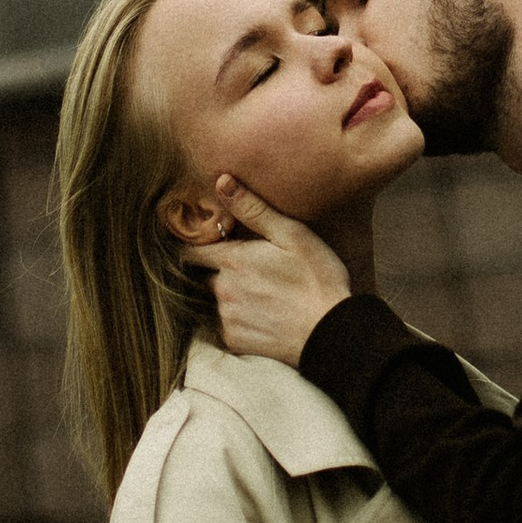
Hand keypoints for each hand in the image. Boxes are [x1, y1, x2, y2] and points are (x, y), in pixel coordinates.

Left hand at [188, 175, 350, 366]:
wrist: (331, 331)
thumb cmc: (317, 278)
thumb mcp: (292, 234)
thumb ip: (253, 209)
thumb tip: (221, 182)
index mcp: (232, 260)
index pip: (190, 250)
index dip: (194, 245)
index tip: (203, 243)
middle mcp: (222, 289)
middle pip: (205, 276)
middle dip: (219, 272)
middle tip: (250, 271)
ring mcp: (227, 318)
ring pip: (217, 301)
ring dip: (230, 296)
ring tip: (263, 295)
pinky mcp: (235, 341)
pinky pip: (227, 325)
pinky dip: (240, 320)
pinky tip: (265, 315)